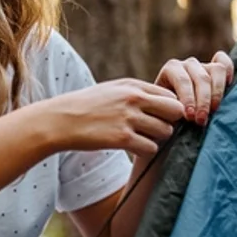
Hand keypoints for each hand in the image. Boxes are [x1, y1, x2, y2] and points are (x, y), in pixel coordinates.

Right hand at [39, 79, 187, 155]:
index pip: (171, 96)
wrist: (60, 120)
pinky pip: (150, 148)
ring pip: (165, 132)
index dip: (170, 110)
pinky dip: (145, 151)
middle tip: (155, 130)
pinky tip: (132, 148)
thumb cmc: (88, 106)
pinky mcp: (122, 138)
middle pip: (175, 112)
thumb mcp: (113, 90)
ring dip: (156, 139)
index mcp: (133, 86)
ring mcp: (128, 118)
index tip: (160, 119)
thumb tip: (166, 104)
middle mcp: (134, 98)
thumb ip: (138, 94)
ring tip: (140, 139)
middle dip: (169, 123)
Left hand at [155, 51, 233, 124]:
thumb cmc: (168, 112)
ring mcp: (204, 64)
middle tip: (201, 120)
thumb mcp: (166, 110)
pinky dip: (230, 71)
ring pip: (217, 70)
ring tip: (214, 111)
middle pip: (201, 78)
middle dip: (203, 101)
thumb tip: (184, 116)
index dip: (187, 98)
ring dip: (217, 92)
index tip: (189, 117)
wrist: (171, 109)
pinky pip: (225, 62)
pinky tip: (229, 85)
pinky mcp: (216, 68)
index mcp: (171, 69)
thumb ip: (173, 109)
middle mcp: (188, 64)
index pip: (182, 80)